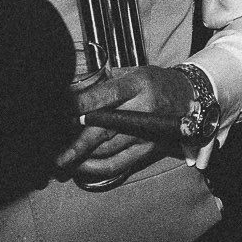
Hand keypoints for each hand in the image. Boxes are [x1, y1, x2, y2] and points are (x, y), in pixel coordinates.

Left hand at [61, 65, 193, 179]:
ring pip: (106, 149)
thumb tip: (69, 93)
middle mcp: (144, 109)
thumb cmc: (154, 82)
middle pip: (103, 128)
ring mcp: (147, 133)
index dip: (79, 105)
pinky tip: (79, 167)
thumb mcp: (131, 72)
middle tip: (53, 150)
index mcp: (138, 85)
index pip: (104, 96)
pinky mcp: (148, 149)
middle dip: (75, 141)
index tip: (59, 111)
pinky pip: (117, 164)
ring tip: (60, 157)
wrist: (188, 97)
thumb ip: (102, 83)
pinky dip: (95, 168)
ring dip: (80, 156)